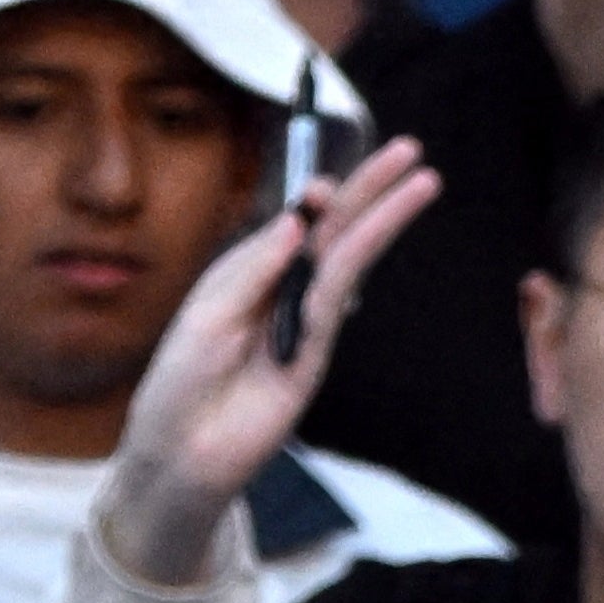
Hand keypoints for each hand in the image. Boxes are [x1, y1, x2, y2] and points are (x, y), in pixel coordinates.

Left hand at [97, 141, 438, 579]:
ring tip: (424, 179)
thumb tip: (299, 219)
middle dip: (372, 188)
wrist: (180, 453)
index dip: (317, 195)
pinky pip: (337, 297)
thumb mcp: (208, 312)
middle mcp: (282, 289)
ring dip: (385, 216)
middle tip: (410, 149)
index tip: (323, 183)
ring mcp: (303, 321)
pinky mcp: (315, 353)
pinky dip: (355, 260)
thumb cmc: (179, 383)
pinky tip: (378, 228)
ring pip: (350, 255)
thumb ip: (255, 267)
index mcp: (250, 270)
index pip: (297, 220)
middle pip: (335, 228)